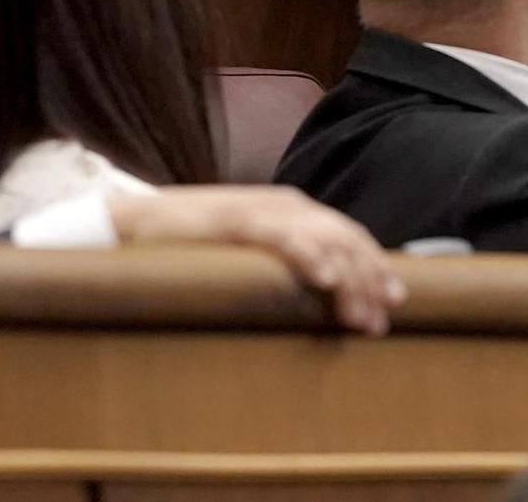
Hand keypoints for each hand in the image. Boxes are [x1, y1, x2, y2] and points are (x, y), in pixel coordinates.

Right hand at [107, 186, 405, 334]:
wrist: (134, 224)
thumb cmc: (192, 246)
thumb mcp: (249, 255)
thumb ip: (282, 264)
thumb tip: (322, 298)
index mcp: (291, 210)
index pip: (348, 236)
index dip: (375, 268)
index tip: (394, 305)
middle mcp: (284, 204)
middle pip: (345, 239)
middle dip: (368, 281)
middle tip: (378, 324)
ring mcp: (259, 208)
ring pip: (322, 239)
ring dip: (348, 279)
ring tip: (358, 315)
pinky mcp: (233, 218)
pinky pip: (280, 235)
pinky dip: (307, 253)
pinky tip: (324, 279)